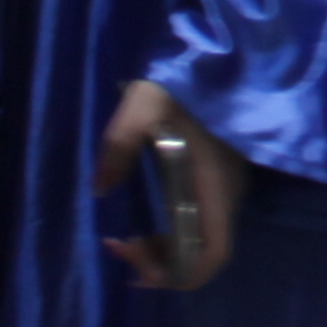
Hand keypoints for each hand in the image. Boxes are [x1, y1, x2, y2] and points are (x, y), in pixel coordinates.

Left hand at [93, 78, 245, 291]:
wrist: (220, 55)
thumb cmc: (182, 82)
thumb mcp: (140, 108)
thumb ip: (118, 149)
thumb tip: (100, 189)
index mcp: (212, 185)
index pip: (210, 255)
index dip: (172, 271)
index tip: (128, 249)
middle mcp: (225, 196)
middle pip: (203, 257)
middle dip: (160, 266)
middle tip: (119, 248)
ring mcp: (225, 189)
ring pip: (201, 244)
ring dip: (164, 254)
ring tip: (127, 241)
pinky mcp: (218, 181)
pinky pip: (200, 226)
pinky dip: (172, 238)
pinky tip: (146, 223)